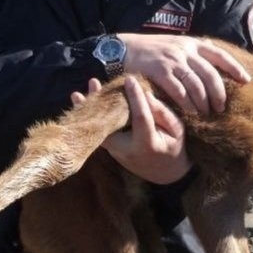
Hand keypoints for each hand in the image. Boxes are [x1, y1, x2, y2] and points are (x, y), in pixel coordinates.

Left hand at [71, 77, 190, 184]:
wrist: (164, 172)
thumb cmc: (173, 146)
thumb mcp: (176, 130)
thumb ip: (162, 113)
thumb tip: (146, 94)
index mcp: (147, 144)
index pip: (140, 118)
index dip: (135, 98)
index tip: (130, 79)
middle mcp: (127, 150)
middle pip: (110, 125)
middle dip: (101, 104)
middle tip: (93, 82)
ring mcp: (116, 152)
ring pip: (98, 130)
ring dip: (87, 111)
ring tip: (76, 94)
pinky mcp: (110, 150)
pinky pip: (97, 133)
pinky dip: (89, 118)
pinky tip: (80, 103)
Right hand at [118, 33, 250, 114]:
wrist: (122, 49)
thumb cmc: (150, 50)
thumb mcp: (175, 44)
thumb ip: (192, 52)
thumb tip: (213, 57)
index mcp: (191, 43)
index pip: (220, 55)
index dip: (235, 67)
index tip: (246, 81)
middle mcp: (185, 50)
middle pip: (211, 74)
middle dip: (219, 93)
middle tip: (221, 108)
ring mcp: (172, 61)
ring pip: (197, 85)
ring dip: (204, 102)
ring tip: (206, 114)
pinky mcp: (159, 72)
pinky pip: (179, 91)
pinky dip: (187, 104)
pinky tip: (190, 113)